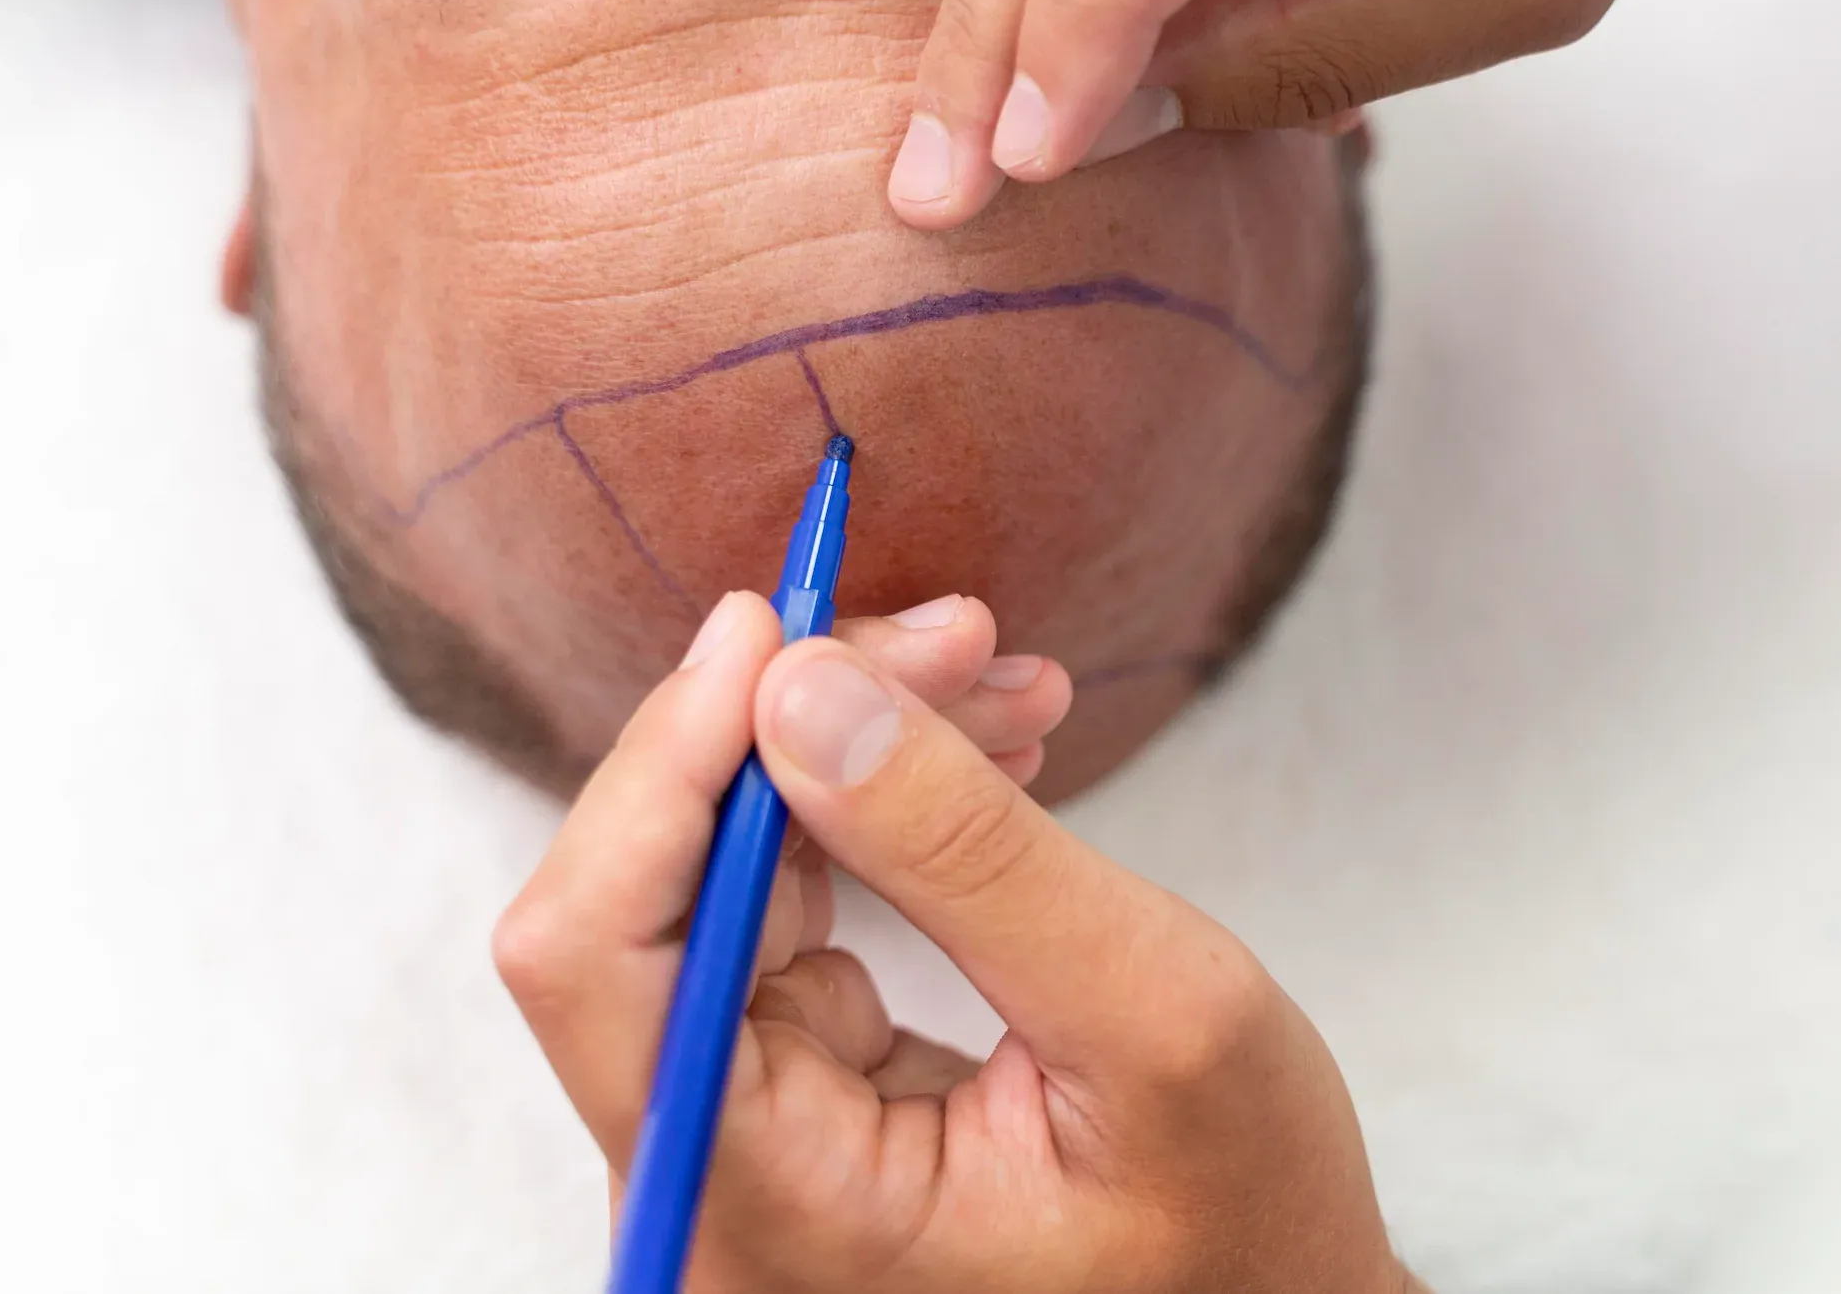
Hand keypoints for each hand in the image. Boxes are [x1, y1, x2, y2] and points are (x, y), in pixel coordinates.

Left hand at [497, 589, 1416, 1293]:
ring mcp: (734, 1142)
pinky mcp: (778, 1094)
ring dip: (846, 747)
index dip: (664, 768)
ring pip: (712, 874)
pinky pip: (773, 908)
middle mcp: (706, 1188)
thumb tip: (795, 686)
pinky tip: (977, 755)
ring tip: (999, 684)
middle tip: (953, 633)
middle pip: (648, 893)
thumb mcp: (1154, 1013)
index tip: (773, 628)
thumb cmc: (1244, 1213)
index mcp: (770, 1211)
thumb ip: (965, 850)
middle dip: (790, 727)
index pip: (596, 959)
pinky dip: (869, 809)